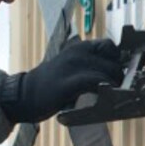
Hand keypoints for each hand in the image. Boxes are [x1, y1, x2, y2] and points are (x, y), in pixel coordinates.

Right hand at [0, 38, 124, 123]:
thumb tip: (118, 74)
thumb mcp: (71, 67)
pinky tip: (105, 100)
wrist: (24, 95)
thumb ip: (90, 66)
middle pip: (114, 61)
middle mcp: (78, 52)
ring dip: (116, 87)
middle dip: (120, 78)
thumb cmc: (51, 86)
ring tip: (113, 98)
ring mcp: (73, 65)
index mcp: (79, 48)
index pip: (110, 46)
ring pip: (109, 72)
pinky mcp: (70, 82)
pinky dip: (106, 91)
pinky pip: (97, 82)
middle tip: (118, 92)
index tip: (119, 75)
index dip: (119, 61)